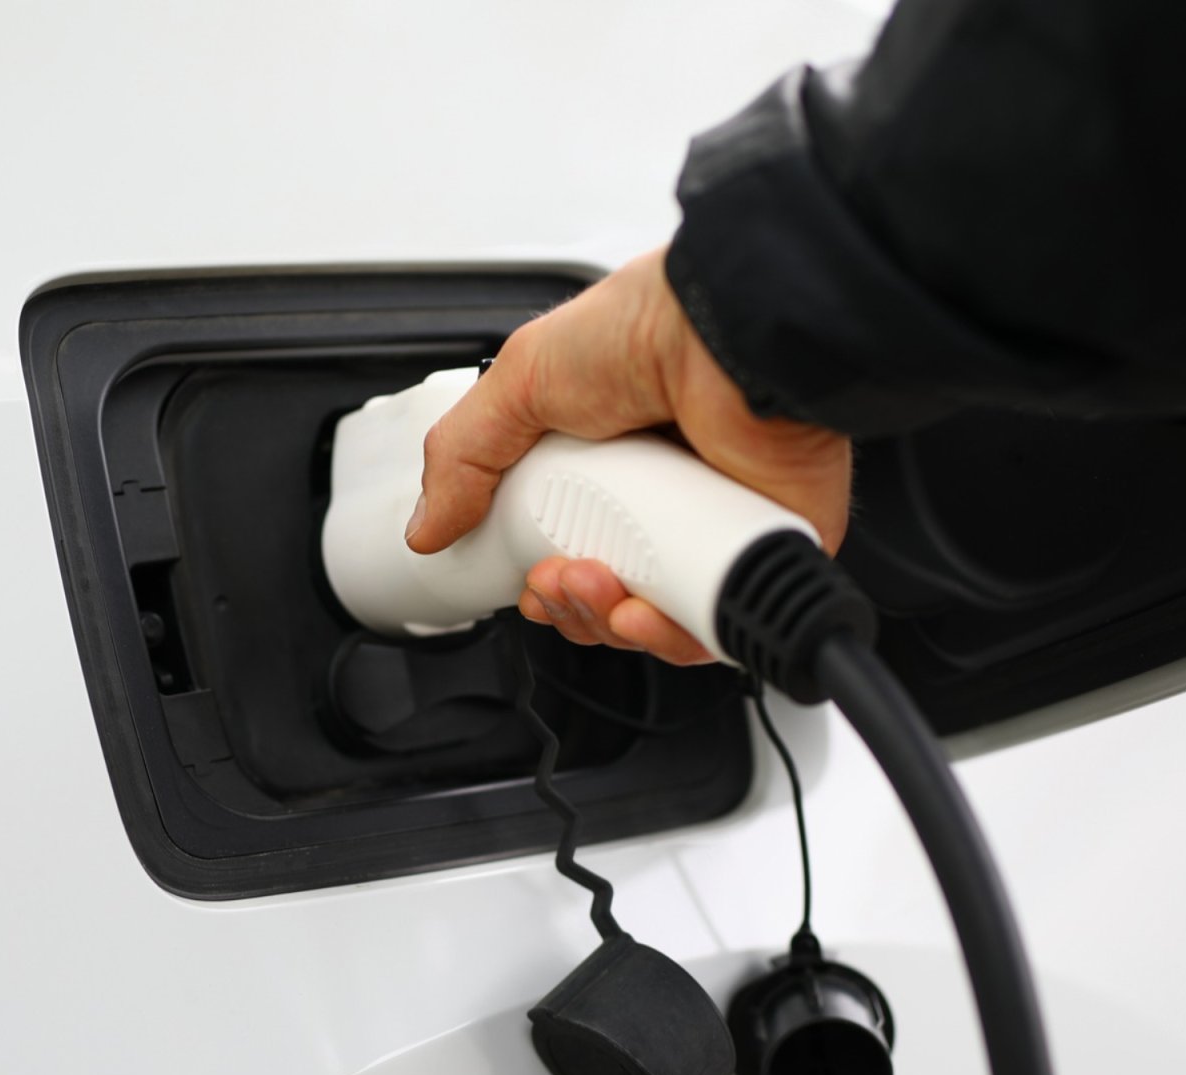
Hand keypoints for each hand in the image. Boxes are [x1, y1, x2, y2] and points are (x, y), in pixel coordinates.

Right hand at [407, 247, 851, 663]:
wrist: (728, 334)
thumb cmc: (649, 327)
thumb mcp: (521, 378)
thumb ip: (464, 456)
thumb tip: (426, 527)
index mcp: (614, 461)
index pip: (575, 550)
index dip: (548, 585)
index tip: (529, 584)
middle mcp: (667, 496)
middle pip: (610, 599)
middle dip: (569, 607)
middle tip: (553, 579)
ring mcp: (714, 527)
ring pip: (657, 622)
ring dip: (606, 623)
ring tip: (590, 583)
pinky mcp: (759, 551)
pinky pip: (714, 626)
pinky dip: (671, 637)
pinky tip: (641, 611)